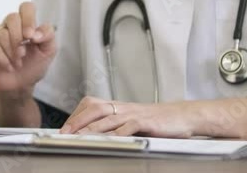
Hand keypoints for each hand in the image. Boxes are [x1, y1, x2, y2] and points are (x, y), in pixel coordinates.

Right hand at [0, 1, 56, 97]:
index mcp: (27, 23)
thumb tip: (36, 32)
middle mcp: (11, 25)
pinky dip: (1, 57)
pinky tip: (8, 66)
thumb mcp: (49, 51)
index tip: (31, 37)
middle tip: (23, 54)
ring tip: (17, 63)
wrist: (21, 85)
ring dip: (11, 52)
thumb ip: (48, 36)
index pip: (26, 7)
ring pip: (1, 32)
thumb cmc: (34, 65)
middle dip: (18, 38)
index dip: (28, 19)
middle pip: (12, 17)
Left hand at [59, 96, 200, 137]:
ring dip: (91, 128)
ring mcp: (134, 113)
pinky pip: (128, 127)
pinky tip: (108, 141)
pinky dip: (117, 134)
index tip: (63, 128)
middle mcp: (123, 107)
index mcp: (118, 106)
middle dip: (77, 120)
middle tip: (64, 132)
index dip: (76, 116)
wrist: (182, 116)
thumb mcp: (132, 121)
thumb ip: (114, 125)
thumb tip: (94, 135)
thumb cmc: (157, 122)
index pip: (90, 105)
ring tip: (78, 137)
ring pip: (107, 118)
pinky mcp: (146, 122)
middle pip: (94, 108)